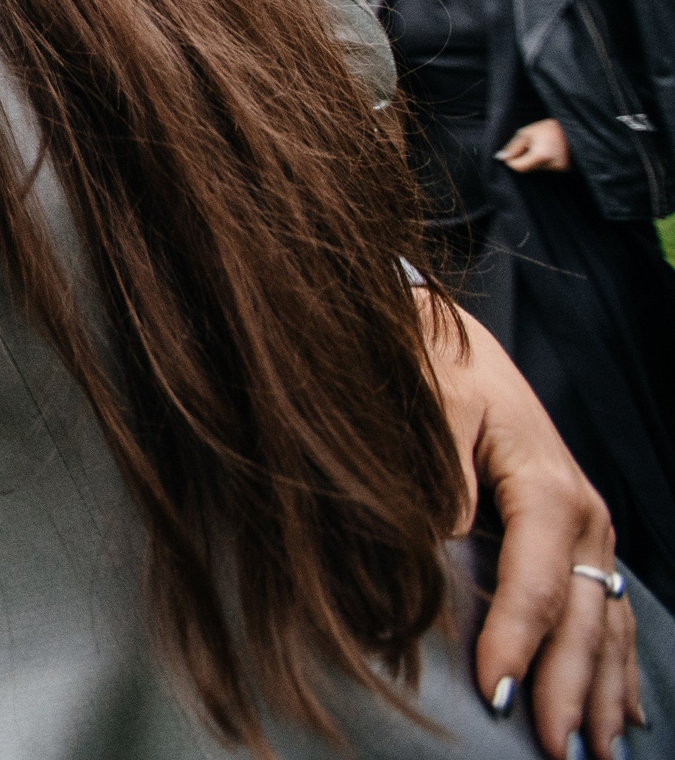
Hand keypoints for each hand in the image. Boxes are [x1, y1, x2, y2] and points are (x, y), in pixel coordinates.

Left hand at [423, 293, 637, 756]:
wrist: (454, 340)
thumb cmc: (434, 370)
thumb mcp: (433, 409)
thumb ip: (441, 477)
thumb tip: (444, 542)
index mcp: (547, 486)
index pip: (534, 584)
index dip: (516, 643)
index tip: (495, 696)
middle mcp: (583, 515)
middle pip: (579, 618)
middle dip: (568, 690)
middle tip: (554, 753)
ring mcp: (591, 529)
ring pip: (605, 624)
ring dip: (601, 693)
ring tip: (595, 755)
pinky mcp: (582, 537)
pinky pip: (609, 610)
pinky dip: (618, 665)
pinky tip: (623, 714)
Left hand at [498, 119, 572, 173]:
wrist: (573, 128)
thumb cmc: (548, 128)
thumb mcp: (526, 133)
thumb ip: (512, 147)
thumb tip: (500, 158)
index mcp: (542, 155)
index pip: (519, 167)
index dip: (512, 161)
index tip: (511, 154)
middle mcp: (552, 165)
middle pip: (527, 168)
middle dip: (523, 159)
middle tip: (530, 146)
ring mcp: (560, 168)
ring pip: (536, 168)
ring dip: (533, 159)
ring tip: (541, 146)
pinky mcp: (564, 169)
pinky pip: (545, 168)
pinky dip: (542, 161)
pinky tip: (547, 151)